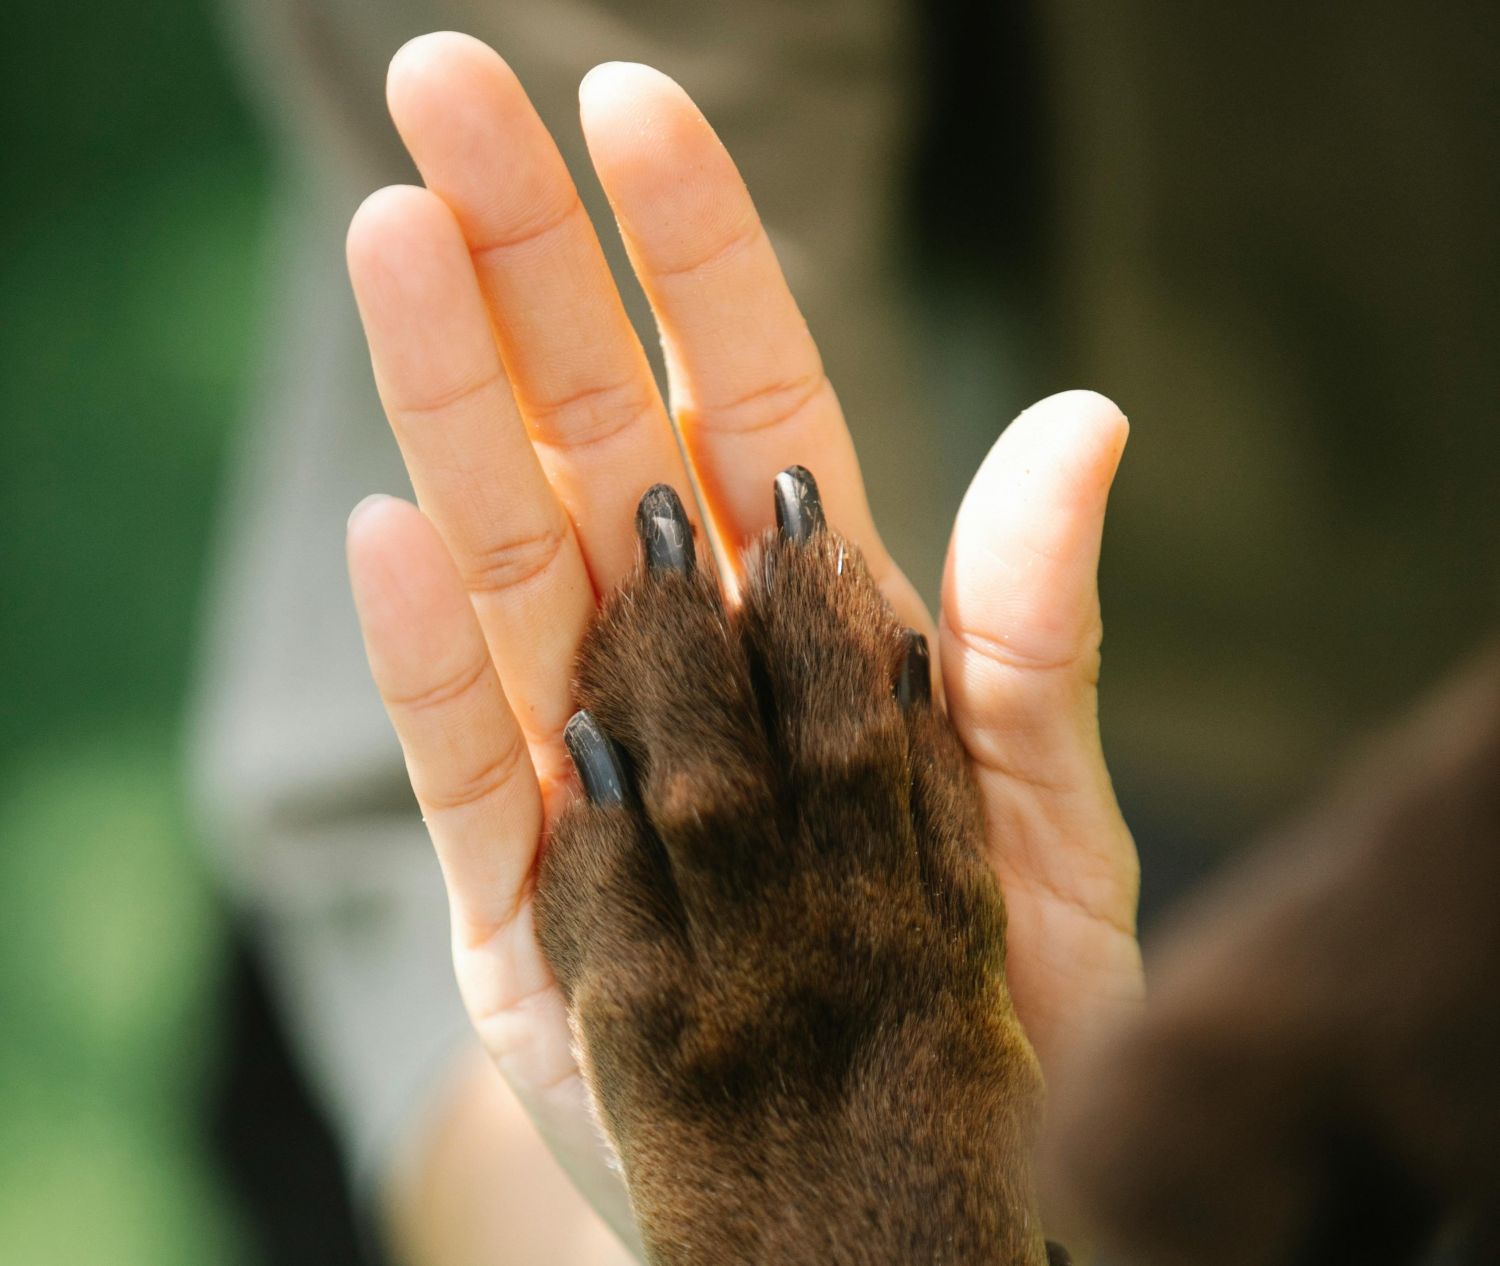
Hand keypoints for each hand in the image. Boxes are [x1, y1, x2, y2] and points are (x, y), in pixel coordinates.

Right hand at [344, 31, 1142, 1249]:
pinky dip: (434, 648)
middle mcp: (683, 667)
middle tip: (443, 88)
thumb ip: (1029, 632)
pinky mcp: (523, 900)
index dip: (694, 255)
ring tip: (393, 236)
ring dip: (452, 406)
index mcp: (812, 627)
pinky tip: (400, 528)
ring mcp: (588, 769)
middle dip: (522, 263)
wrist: (899, 1208)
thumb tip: (1084, 419)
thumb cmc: (989, 1016)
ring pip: (510, 557)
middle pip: (592, 437)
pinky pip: (475, 755)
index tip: (633, 106)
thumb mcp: (1040, 822)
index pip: (743, 399)